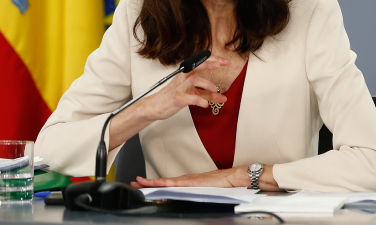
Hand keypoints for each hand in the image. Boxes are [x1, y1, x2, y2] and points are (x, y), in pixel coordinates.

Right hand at [108, 56, 228, 149]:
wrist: (155, 106)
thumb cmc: (173, 97)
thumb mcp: (192, 94)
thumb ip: (207, 95)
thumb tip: (223, 98)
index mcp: (186, 74)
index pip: (200, 62)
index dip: (213, 60)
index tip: (225, 61)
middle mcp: (183, 78)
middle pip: (196, 65)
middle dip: (209, 64)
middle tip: (220, 65)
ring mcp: (179, 87)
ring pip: (194, 80)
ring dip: (207, 84)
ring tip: (214, 90)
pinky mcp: (177, 98)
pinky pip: (191, 98)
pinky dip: (201, 101)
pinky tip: (205, 104)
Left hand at [130, 165, 283, 190]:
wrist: (240, 177)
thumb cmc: (229, 185)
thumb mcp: (212, 191)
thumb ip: (202, 193)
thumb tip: (195, 199)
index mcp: (192, 183)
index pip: (170, 183)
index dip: (156, 183)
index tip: (144, 183)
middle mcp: (190, 181)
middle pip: (166, 182)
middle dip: (149, 183)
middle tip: (135, 182)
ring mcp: (192, 181)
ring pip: (168, 182)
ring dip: (154, 183)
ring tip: (140, 183)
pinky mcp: (197, 182)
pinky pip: (179, 183)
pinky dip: (168, 183)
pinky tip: (159, 184)